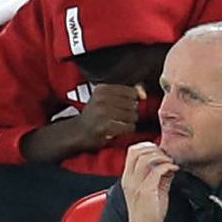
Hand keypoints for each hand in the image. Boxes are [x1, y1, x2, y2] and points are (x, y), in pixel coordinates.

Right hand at [20, 82, 146, 163]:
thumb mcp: (105, 98)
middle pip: (133, 104)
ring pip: (132, 115)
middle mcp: (101, 99)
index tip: (124, 105)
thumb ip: (125, 92)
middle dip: (131, 112)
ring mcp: (103, 113)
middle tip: (121, 116)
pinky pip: (128, 126)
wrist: (78, 132)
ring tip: (120, 122)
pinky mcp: (105, 127)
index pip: (130, 91)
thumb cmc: (95, 114)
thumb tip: (143, 94)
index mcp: (102, 89)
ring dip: (130, 121)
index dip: (132, 100)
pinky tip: (119, 129)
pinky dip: (127, 129)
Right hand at [119, 141, 176, 221]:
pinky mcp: (146, 192)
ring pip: (146, 158)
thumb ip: (157, 177)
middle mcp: (130, 180)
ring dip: (162, 156)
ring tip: (171, 162)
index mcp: (128, 178)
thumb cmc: (147, 214)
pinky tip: (174, 170)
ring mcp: (137, 185)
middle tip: (167, 155)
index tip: (160, 151)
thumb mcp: (150, 191)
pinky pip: (157, 171)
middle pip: (138, 151)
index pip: (132, 151)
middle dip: (155, 149)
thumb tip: (169, 164)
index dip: (147, 146)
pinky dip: (168, 166)